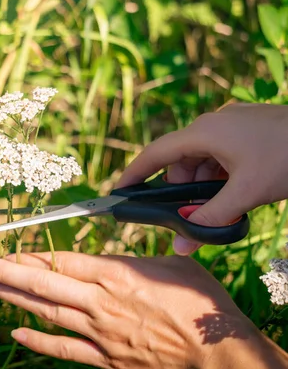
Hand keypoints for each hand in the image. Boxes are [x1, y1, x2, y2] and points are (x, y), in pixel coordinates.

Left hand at [0, 252, 287, 368]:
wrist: (218, 354)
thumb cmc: (201, 304)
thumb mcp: (174, 265)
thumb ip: (139, 257)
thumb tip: (120, 253)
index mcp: (116, 275)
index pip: (61, 262)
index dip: (30, 256)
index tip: (6, 250)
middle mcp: (101, 303)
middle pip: (44, 285)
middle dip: (6, 273)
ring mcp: (100, 333)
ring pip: (47, 313)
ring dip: (14, 300)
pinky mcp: (105, 359)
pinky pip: (63, 351)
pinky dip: (38, 341)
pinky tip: (16, 333)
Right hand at [117, 103, 287, 254]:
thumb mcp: (246, 193)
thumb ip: (210, 219)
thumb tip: (182, 245)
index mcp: (205, 131)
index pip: (156, 153)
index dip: (136, 173)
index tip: (119, 191)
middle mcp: (213, 123)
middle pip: (181, 159)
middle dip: (182, 189)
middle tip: (192, 214)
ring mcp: (232, 123)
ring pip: (202, 158)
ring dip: (204, 183)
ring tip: (224, 203)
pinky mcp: (247, 129)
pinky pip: (221, 153)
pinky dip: (221, 174)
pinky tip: (237, 189)